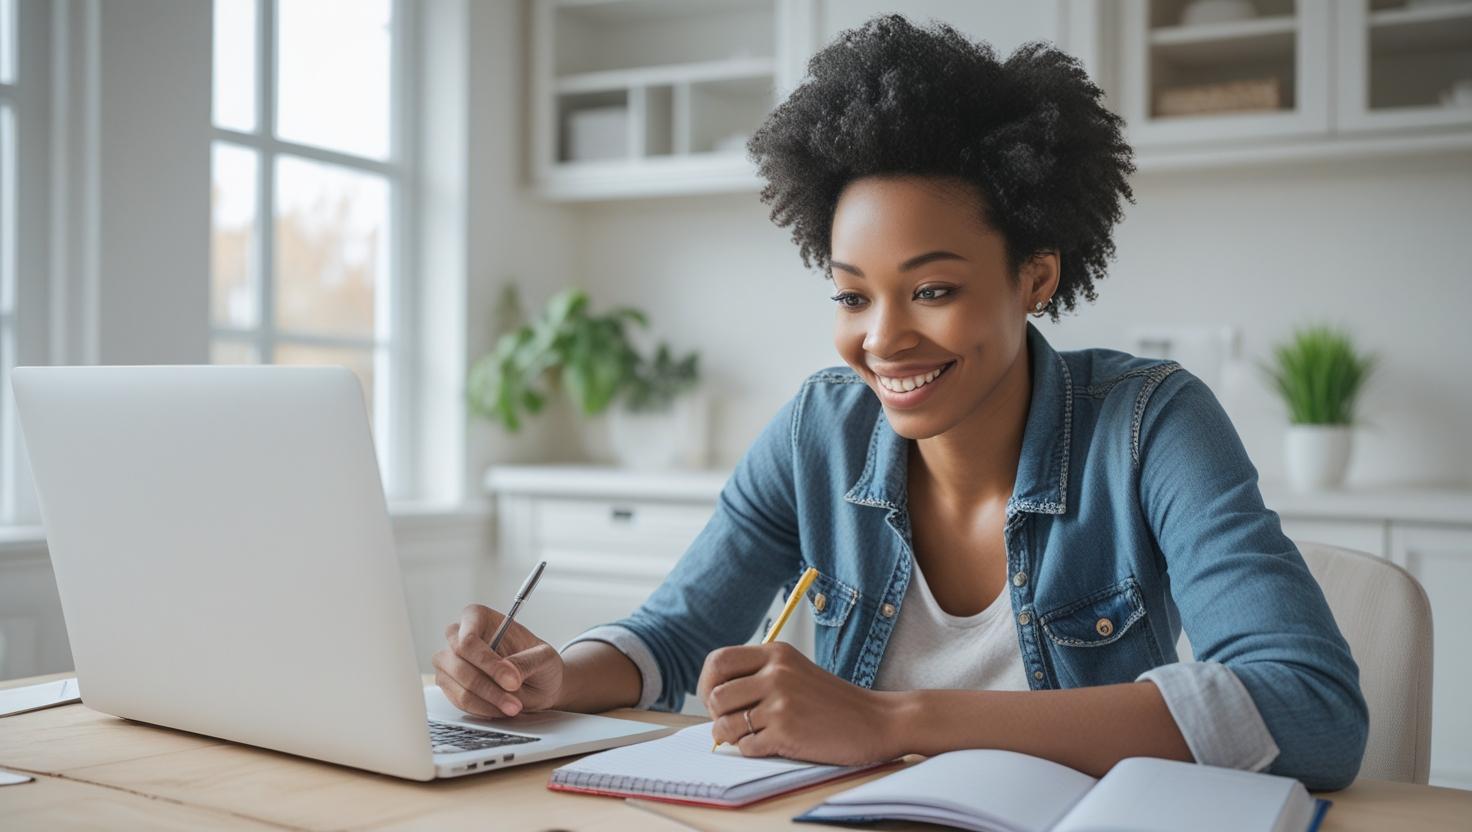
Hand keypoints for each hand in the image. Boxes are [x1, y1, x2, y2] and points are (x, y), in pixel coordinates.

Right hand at [432, 604, 563, 718]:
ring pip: (459, 686)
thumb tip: (508, 673)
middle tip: (515, 702)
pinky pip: (459, 702)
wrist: (538, 685)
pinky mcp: (450, 685)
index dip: (487, 661)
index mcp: (478, 618)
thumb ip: (527, 661)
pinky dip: (483, 709)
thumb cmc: (538, 663)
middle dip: (489, 687)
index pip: (468, 638)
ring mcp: (450, 662)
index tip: (512, 681)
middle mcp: (458, 637)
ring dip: (488, 702)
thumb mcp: (544, 658)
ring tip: (513, 707)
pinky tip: (500, 709)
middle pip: (458, 662)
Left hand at [698, 642, 896, 764]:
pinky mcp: (787, 730)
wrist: (875, 720)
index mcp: (776, 653)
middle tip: (733, 722)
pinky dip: (753, 750)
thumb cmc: (833, 701)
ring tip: (751, 735)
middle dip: (717, 715)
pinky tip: (772, 745)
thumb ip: (758, 675)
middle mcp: (776, 672)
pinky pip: (746, 747)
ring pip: (725, 724)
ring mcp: (781, 701)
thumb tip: (714, 698)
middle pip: (715, 696)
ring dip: (731, 737)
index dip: (707, 684)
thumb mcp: (795, 671)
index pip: (717, 661)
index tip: (715, 699)